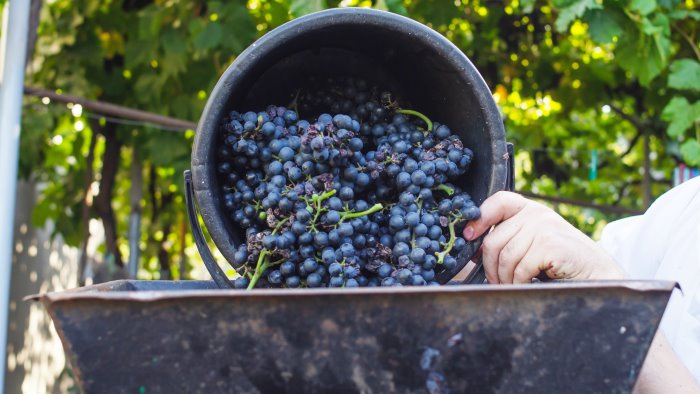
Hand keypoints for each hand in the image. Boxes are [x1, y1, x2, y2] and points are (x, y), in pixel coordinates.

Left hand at [462, 191, 623, 283]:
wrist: (598, 274)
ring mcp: (544, 228)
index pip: (499, 201)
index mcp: (530, 210)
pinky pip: (519, 269)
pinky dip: (519, 283)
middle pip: (493, 240)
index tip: (468, 237)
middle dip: (491, 267)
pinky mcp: (550, 245)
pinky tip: (528, 285)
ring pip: (504, 258)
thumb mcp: (535, 242)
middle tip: (497, 281)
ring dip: (505, 279)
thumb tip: (475, 249)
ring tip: (514, 285)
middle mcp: (537, 214)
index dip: (479, 218)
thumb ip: (512, 237)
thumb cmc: (562, 262)